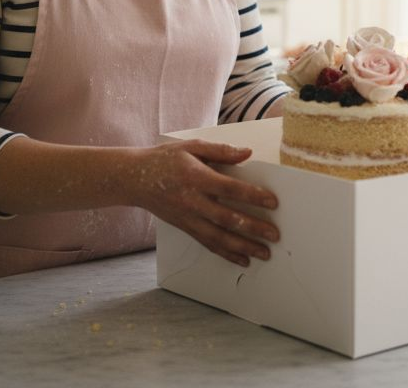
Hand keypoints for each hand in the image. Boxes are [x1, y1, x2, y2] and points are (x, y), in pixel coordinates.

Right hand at [131, 139, 278, 266]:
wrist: (134, 179)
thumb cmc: (165, 159)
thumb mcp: (191, 147)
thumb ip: (220, 151)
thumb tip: (247, 153)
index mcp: (196, 177)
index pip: (229, 188)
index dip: (252, 196)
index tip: (273, 202)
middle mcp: (192, 201)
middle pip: (226, 218)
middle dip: (252, 228)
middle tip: (274, 235)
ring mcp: (188, 218)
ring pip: (218, 237)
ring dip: (243, 247)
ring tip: (264, 254)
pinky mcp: (185, 228)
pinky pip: (207, 243)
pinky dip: (226, 254)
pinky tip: (242, 259)